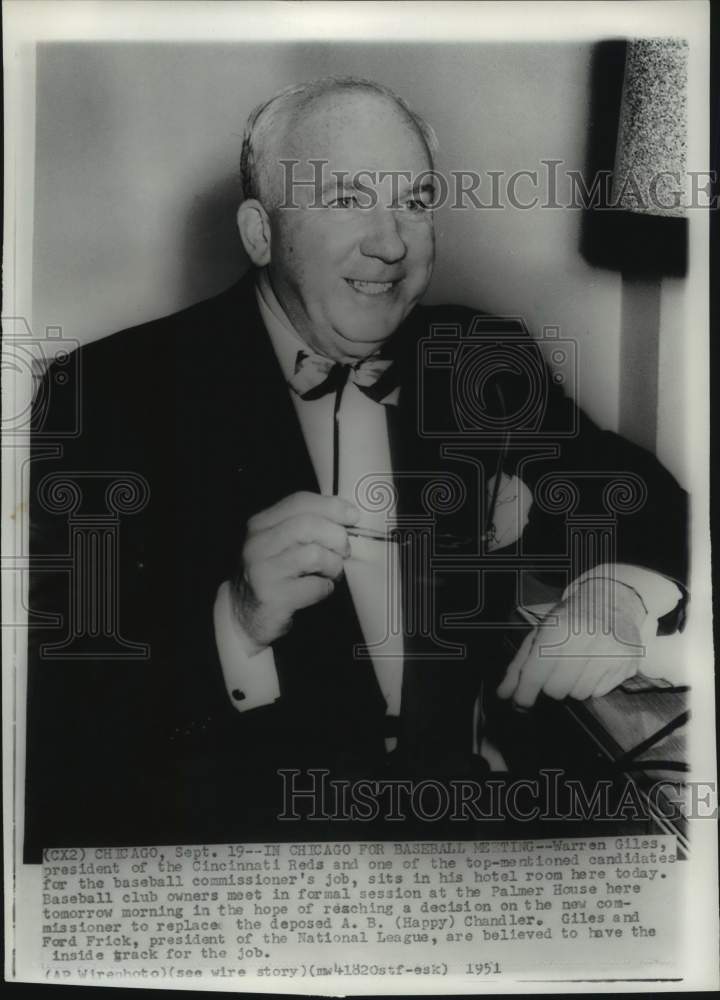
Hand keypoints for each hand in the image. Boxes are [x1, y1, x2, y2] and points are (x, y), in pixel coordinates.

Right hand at [230, 491, 358, 651]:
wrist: (243, 615)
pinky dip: (326, 588)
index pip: (299, 501)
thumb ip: (304, 525)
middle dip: (336, 536)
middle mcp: (258, 544)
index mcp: (261, 524)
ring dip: (333, 564)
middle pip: (308, 525)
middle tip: (344, 551)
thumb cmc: (272, 575)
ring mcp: (262, 571)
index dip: (332, 506)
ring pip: (314, 554)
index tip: (353, 515)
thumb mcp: (279, 543)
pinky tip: (320, 589)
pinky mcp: (273, 597)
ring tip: (332, 572)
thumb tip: (346, 514)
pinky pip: (315, 586)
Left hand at [497, 578, 646, 706]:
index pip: (536, 673)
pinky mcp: (627, 664)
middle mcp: (587, 640)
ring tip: (576, 665)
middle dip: (550, 685)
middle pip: (556, 690)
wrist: (614, 600)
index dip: (525, 693)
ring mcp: (611, 653)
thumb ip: (520, 665)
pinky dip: (592, 684)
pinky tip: (594, 664)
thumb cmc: (570, 618)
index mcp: (559, 629)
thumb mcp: (540, 633)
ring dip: (572, 685)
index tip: (520, 702)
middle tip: (555, 671)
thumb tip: (504, 694)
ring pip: (578, 694)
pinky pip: (599, 692)